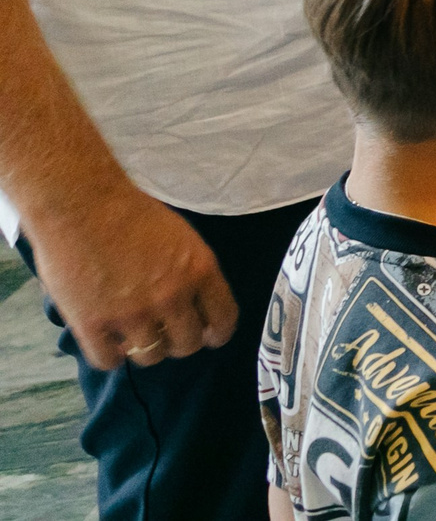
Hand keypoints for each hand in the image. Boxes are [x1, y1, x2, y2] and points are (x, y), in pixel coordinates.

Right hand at [23, 185, 235, 368]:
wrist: (81, 203)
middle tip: (166, 334)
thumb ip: (192, 272)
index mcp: (199, 271)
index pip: (224, 319)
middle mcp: (172, 297)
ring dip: (146, 349)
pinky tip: (108, 342)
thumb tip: (195, 304)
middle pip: (187, 344)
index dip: (218, 334)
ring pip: (151, 356)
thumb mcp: (182, 238)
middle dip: (179, 342)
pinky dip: (110, 356)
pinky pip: (108, 361)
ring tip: (135, 336)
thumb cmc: (131, 211)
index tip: (210, 337)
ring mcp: (132, 314)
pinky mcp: (93, 324)